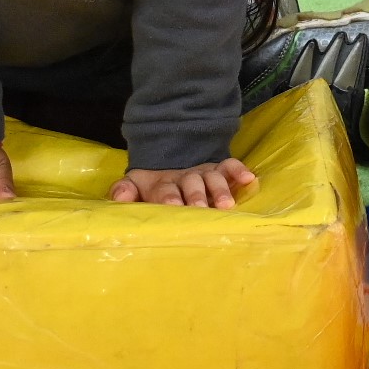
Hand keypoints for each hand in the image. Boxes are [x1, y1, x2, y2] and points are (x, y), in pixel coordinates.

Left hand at [112, 158, 256, 209]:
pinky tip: (249, 179)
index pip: (164, 189)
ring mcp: (204, 173)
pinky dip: (239, 171)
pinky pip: (230, 166)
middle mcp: (185, 177)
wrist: (172, 158)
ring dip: (220, 190)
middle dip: (196, 196)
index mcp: (162, 184)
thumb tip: (119, 197)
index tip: (173, 207)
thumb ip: (125, 192)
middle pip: (191, 183)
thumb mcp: (136, 187)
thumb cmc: (155, 187)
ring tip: (225, 205)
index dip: (169, 197)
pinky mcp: (220, 170)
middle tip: (200, 209)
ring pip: (212, 178)